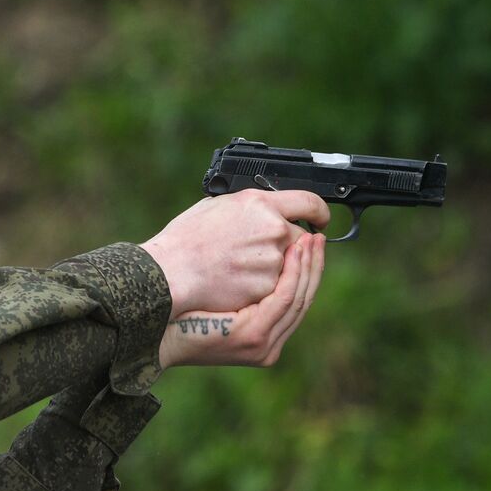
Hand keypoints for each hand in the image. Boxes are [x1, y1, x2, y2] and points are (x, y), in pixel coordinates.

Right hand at [140, 189, 329, 316]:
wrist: (170, 274)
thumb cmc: (183, 241)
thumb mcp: (215, 206)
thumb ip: (247, 206)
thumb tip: (262, 208)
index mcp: (259, 204)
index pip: (309, 202)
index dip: (320, 212)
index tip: (320, 220)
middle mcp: (272, 229)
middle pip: (302, 239)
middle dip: (293, 247)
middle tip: (272, 254)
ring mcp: (273, 260)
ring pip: (290, 267)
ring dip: (277, 269)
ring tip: (245, 271)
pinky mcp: (268, 287)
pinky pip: (277, 288)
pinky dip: (264, 288)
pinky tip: (240, 285)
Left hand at [158, 232, 325, 368]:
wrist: (152, 323)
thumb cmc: (176, 305)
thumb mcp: (218, 295)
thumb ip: (241, 285)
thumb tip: (256, 250)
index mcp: (261, 335)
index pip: (295, 302)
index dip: (307, 271)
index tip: (310, 243)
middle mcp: (268, 343)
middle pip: (303, 299)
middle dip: (313, 264)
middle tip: (319, 235)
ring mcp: (263, 342)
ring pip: (299, 297)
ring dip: (308, 264)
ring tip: (311, 238)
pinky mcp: (254, 335)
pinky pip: (284, 298)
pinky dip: (293, 272)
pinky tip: (295, 249)